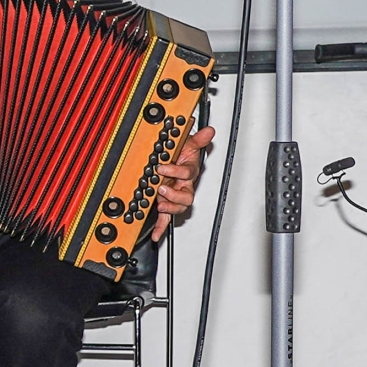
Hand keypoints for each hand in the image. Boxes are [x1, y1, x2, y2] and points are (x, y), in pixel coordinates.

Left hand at [146, 124, 212, 239]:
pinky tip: (156, 235)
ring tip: (160, 203)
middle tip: (162, 187)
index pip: (187, 173)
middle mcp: (183, 185)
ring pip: (179, 206)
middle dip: (174, 194)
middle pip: (186, 196)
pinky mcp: (166, 203)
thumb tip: (209, 130)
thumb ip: (197, 139)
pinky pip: (166, 218)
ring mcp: (175, 195)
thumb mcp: (187, 143)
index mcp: (188, 171)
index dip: (176, 171)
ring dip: (170, 206)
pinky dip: (161, 228)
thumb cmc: (181, 154)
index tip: (163, 167)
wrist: (174, 160)